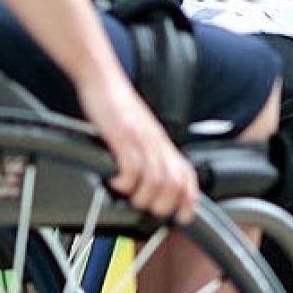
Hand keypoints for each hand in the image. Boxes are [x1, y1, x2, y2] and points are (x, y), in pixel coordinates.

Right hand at [77, 68, 198, 221]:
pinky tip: (114, 180)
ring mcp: (140, 138)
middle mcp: (155, 141)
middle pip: (174, 184)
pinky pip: (131, 169)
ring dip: (142, 198)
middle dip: (162, 205)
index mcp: (162, 141)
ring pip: (155, 182)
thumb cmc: (117, 105)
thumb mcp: (139, 130)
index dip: (190, 199)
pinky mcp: (122, 135)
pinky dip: (124, 183)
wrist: (102, 76)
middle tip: (144, 206)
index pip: (187, 174)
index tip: (183, 216)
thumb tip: (149, 180)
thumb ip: (147, 151)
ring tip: (127, 195)